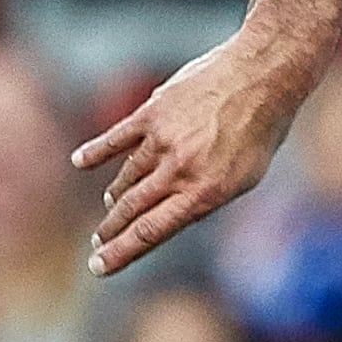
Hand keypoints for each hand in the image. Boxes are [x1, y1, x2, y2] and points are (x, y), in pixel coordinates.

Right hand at [73, 36, 310, 275]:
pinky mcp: (151, 113)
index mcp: (206, 192)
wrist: (262, 75)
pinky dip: (96, 152)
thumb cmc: (262, 129)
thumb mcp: (246, 176)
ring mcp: (162, 141)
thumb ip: (206, 196)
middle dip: (111, 232)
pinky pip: (116, 138)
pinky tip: (79, 162)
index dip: (122, 253)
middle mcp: (180, 170)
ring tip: (110, 208)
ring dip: (115, 198)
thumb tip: (171, 214)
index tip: (99, 266)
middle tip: (97, 244)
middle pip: (132, 210)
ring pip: (126, 178)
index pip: (152, 232)